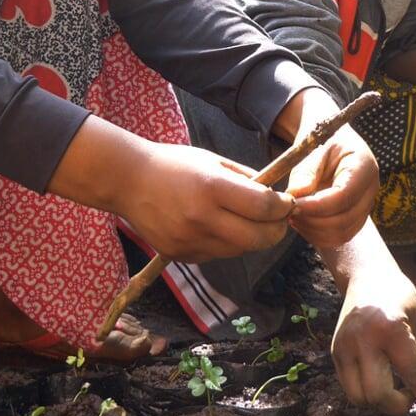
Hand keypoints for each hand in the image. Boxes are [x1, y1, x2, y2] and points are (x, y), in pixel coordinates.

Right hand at [50, 120, 294, 263]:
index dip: (283, 207)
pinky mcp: (180, 255)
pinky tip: (218, 227)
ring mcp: (190, 240)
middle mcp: (202, 218)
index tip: (287, 203)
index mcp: (213, 187)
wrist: (128, 181)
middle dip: (277, 230)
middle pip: (258, 238)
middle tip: (279, 221)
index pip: (264, 206)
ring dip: (252, 238)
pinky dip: (226, 244)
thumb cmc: (174, 165)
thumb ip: (247, 179)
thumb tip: (275, 196)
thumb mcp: (213, 161)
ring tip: (247, 221)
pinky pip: (217, 254)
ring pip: (240, 250)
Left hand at [286, 125, 378, 249]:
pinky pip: (340, 237)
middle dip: (313, 221)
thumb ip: (305, 172)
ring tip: (294, 216)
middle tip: (288, 212)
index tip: (292, 205)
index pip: (343, 196)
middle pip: (344, 220)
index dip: (316, 206)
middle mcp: (371, 189)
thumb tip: (296, 196)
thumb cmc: (322, 140)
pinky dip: (318, 235)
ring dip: (314, 231)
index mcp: (364, 166)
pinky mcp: (356, 218)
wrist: (332, 139)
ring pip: (342, 234)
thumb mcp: (312, 148)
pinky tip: (303, 221)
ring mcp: (366, 206)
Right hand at [331, 263, 415, 415]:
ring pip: (359, 398)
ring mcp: (344, 347)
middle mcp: (363, 340)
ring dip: (380, 402)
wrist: (366, 275)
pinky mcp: (335, 352)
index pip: (412, 374)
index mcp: (392, 329)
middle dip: (398, 406)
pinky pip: (349, 387)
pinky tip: (380, 378)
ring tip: (395, 388)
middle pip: (378, 395)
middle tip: (411, 397)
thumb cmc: (398, 296)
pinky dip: (366, 392)